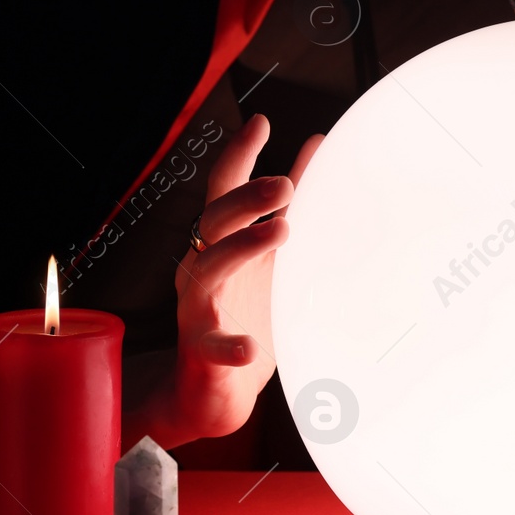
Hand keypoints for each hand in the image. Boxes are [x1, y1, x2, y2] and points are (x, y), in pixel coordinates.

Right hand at [167, 115, 322, 442]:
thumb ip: (288, 205)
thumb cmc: (246, 314)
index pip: (223, 190)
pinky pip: (213, 345)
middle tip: (286, 183)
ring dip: (242, 248)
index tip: (261, 123)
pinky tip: (250, 347)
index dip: (238, 154)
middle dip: (247, 197)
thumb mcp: (271, 255)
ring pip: (208, 271)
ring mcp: (198, 309)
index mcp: (220, 243)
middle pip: (213, 220)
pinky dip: (231, 345)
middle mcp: (202, 268)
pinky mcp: (202, 351)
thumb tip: (316, 147)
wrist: (212, 391)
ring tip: (281, 232)